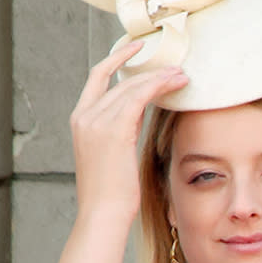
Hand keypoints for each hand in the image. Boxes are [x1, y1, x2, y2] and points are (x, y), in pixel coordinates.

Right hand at [69, 43, 187, 221]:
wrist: (102, 215)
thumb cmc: (110, 195)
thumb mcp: (112, 155)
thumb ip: (121, 129)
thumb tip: (139, 112)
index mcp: (80, 121)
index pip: (97, 78)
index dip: (117, 58)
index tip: (137, 48)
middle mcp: (85, 116)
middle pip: (120, 81)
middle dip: (149, 71)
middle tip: (175, 69)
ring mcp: (96, 122)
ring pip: (132, 86)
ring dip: (159, 78)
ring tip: (181, 76)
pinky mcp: (114, 130)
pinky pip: (138, 97)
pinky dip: (158, 86)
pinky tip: (174, 84)